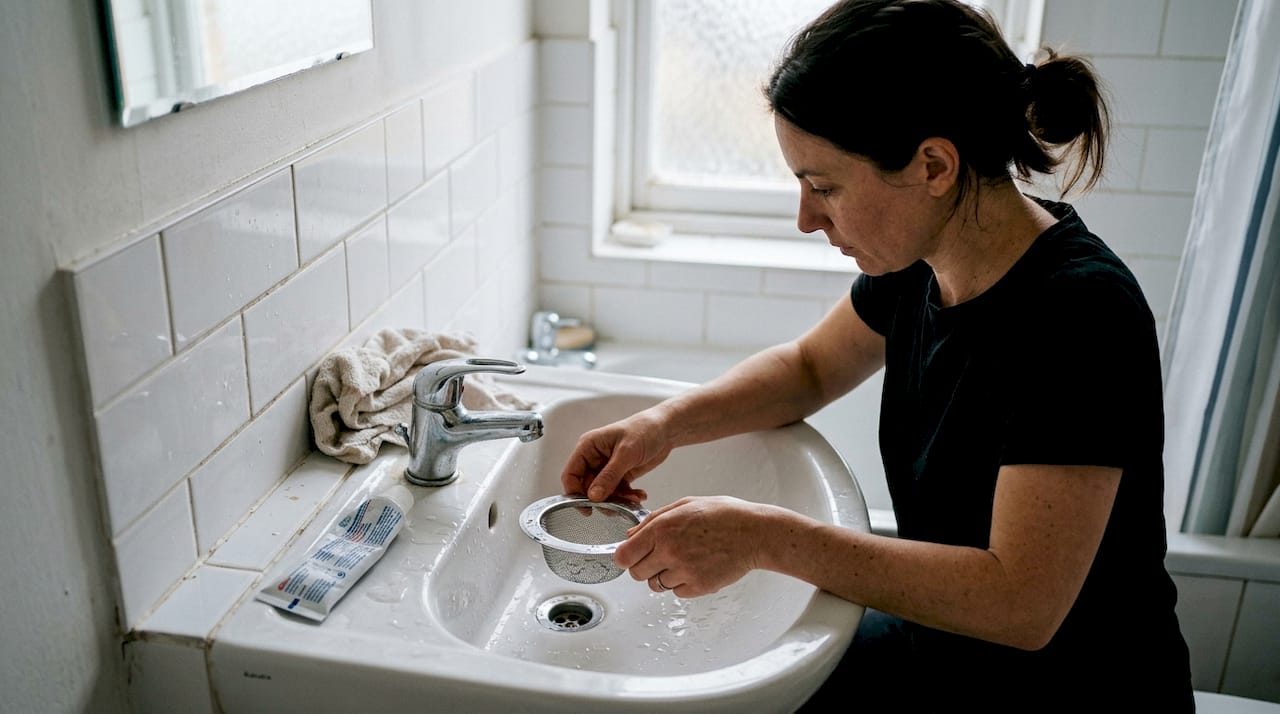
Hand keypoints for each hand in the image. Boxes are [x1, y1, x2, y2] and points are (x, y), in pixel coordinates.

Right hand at [560, 409, 672, 502]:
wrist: (666, 429)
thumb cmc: (645, 430)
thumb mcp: (626, 453)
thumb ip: (609, 476)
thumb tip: (593, 496)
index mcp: (588, 447)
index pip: (571, 474)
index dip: (574, 493)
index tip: (586, 509)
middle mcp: (594, 458)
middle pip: (587, 487)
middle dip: (602, 499)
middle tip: (618, 506)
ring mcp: (607, 467)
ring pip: (603, 493)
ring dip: (618, 500)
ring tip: (634, 499)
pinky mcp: (620, 474)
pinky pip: (617, 492)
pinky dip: (627, 497)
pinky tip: (639, 495)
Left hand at [613, 496, 772, 597]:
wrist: (754, 533)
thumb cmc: (724, 516)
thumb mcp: (685, 505)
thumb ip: (654, 519)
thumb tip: (631, 534)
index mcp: (662, 528)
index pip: (624, 555)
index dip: (625, 557)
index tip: (630, 556)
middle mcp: (669, 551)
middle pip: (636, 574)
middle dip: (643, 566)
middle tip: (659, 557)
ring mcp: (684, 571)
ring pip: (656, 585)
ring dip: (664, 575)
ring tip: (683, 560)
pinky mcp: (699, 587)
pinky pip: (676, 592)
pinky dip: (682, 584)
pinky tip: (695, 568)